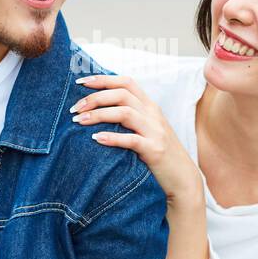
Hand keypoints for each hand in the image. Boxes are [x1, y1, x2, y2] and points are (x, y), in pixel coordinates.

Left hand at [71, 73, 202, 206]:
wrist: (183, 179)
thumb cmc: (159, 154)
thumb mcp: (147, 130)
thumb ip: (129, 117)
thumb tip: (98, 110)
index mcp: (150, 106)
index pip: (126, 82)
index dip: (103, 79)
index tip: (80, 83)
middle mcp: (153, 114)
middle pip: (122, 94)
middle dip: (95, 98)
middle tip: (74, 109)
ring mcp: (156, 132)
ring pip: (125, 113)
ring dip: (99, 114)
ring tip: (79, 122)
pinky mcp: (155, 150)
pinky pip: (132, 140)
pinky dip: (112, 137)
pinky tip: (96, 139)